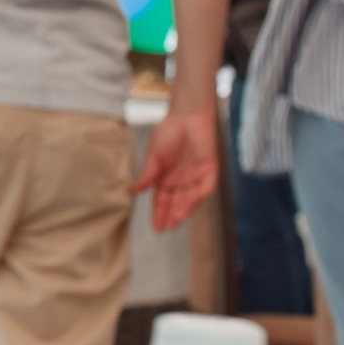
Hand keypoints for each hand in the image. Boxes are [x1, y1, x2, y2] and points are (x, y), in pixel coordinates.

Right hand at [133, 107, 217, 232]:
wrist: (187, 116)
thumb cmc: (168, 132)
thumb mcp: (154, 156)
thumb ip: (148, 174)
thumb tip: (134, 191)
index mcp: (166, 178)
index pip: (162, 200)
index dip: (159, 213)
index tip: (156, 228)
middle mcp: (181, 180)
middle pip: (176, 202)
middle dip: (171, 215)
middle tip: (167, 227)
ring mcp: (196, 176)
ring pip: (191, 198)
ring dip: (184, 208)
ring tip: (176, 219)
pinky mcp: (210, 170)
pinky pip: (206, 186)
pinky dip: (199, 195)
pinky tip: (190, 201)